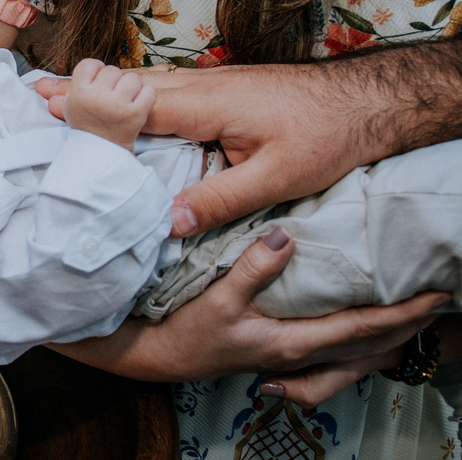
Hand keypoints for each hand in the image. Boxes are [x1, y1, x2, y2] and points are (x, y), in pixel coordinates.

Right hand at [37, 62, 384, 237]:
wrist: (366, 101)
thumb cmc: (326, 136)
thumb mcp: (276, 178)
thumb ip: (219, 200)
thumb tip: (166, 223)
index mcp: (205, 104)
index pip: (133, 104)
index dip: (88, 106)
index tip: (45, 106)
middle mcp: (200, 86)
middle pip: (126, 84)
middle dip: (80, 88)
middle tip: (32, 93)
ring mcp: (209, 83)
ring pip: (142, 82)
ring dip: (101, 88)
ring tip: (60, 94)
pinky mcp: (218, 89)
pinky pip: (161, 88)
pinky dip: (127, 93)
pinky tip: (117, 105)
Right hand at [42, 58, 154, 150]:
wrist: (103, 152)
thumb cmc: (87, 125)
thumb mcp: (71, 106)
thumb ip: (61, 89)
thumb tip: (39, 83)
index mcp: (79, 92)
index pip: (91, 64)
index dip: (96, 73)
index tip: (96, 87)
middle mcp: (98, 96)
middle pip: (112, 70)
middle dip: (113, 83)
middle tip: (109, 100)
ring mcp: (118, 104)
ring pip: (132, 78)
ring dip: (131, 89)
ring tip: (123, 103)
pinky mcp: (137, 113)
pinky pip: (148, 91)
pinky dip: (146, 97)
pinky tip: (137, 106)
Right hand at [54, 227, 446, 385]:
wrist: (159, 355)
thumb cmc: (186, 330)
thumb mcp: (216, 297)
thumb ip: (253, 267)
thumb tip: (287, 236)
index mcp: (293, 341)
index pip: (362, 328)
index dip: (401, 313)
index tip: (435, 296)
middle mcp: (299, 354)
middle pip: (370, 345)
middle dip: (408, 326)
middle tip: (440, 302)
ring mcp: (290, 357)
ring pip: (355, 353)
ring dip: (388, 336)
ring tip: (412, 315)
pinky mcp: (278, 351)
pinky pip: (335, 351)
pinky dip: (360, 340)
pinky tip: (361, 328)